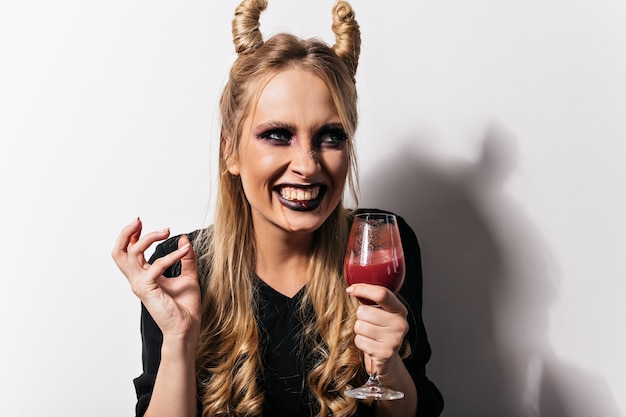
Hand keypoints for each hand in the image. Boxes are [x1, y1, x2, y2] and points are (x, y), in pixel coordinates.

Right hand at [112, 218, 200, 341]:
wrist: (187, 327)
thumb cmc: (185, 307)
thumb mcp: (188, 276)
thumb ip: (186, 258)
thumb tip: (184, 240)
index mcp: (144, 276)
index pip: (128, 252)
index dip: (131, 235)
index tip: (141, 223)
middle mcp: (137, 279)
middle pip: (119, 252)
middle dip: (126, 233)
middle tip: (139, 221)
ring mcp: (140, 284)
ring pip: (130, 254)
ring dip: (148, 238)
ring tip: (166, 231)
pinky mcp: (147, 289)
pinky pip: (156, 266)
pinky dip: (171, 256)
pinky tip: (184, 251)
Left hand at [346, 283, 408, 376]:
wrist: (388, 360)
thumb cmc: (380, 331)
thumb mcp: (382, 313)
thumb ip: (372, 299)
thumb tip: (352, 288)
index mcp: (400, 310)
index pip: (381, 294)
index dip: (363, 289)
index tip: (350, 290)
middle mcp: (400, 324)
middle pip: (364, 311)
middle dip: (360, 317)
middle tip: (369, 324)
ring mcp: (394, 340)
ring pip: (359, 326)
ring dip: (360, 331)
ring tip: (370, 335)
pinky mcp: (385, 353)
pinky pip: (359, 340)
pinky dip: (360, 342)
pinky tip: (370, 345)